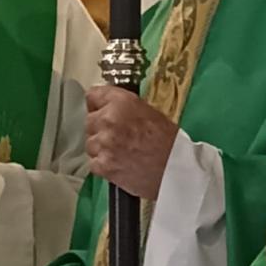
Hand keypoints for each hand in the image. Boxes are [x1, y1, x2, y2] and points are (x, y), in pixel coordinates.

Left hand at [86, 86, 178, 200]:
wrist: (176, 169)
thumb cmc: (169, 141)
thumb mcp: (149, 111)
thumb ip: (124, 107)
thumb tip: (109, 107)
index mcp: (121, 102)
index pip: (93, 96)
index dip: (98, 104)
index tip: (100, 109)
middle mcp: (109, 120)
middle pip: (90, 121)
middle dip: (100, 128)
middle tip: (119, 136)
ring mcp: (104, 144)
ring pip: (90, 143)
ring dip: (101, 147)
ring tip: (121, 152)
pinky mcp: (103, 165)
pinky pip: (93, 162)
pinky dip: (103, 164)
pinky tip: (119, 163)